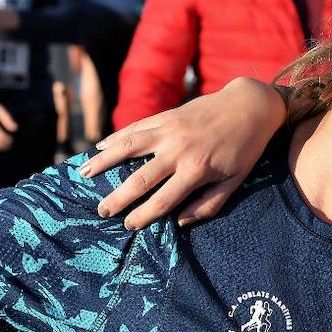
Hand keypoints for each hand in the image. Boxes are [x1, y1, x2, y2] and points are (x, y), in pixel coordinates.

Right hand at [79, 77, 288, 228]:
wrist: (249, 106)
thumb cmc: (245, 148)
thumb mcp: (235, 181)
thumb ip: (209, 204)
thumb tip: (180, 221)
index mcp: (197, 169)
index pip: (163, 199)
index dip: (143, 215)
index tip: (128, 225)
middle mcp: (178, 150)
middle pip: (141, 179)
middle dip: (118, 197)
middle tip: (101, 210)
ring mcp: (169, 130)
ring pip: (128, 147)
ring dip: (103, 161)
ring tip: (82, 174)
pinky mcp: (165, 116)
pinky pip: (135, 128)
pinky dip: (115, 138)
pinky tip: (99, 147)